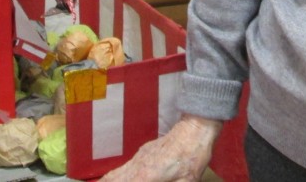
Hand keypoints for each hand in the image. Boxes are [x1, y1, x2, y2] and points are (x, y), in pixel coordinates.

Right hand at [97, 114, 221, 181]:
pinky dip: (115, 176)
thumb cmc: (193, 156)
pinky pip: (124, 167)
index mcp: (146, 176)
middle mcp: (138, 166)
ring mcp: (140, 157)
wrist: (195, 128)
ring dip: (109, 180)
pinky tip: (113, 179)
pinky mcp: (145, 152)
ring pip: (117, 173)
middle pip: (114, 179)